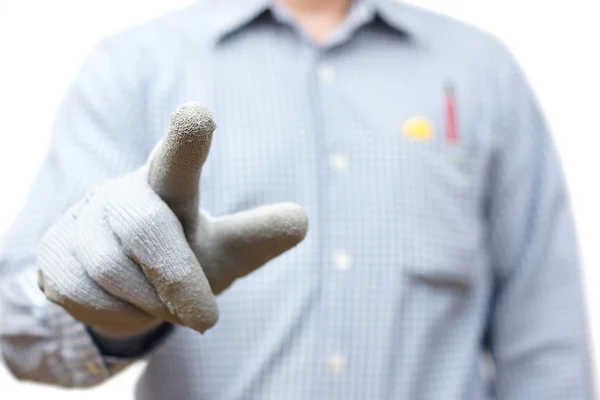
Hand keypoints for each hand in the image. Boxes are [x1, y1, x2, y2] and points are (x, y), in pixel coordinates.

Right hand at [37, 102, 308, 336]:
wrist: (123, 287)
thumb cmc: (181, 259)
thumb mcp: (224, 254)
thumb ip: (257, 238)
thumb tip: (301, 221)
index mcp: (168, 185)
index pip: (176, 161)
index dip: (187, 143)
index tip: (197, 113)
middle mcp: (123, 194)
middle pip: (148, 228)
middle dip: (177, 276)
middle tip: (207, 321)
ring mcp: (84, 222)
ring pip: (117, 273)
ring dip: (152, 302)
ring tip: (162, 300)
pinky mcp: (53, 255)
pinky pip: (88, 297)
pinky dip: (119, 313)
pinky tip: (123, 302)